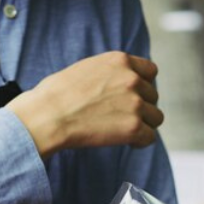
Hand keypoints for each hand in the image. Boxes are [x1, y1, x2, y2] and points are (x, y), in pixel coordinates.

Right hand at [7, 51, 163, 157]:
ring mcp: (135, 103)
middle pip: (153, 95)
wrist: (47, 116)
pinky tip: (127, 142)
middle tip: (122, 117)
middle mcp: (132, 79)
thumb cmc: (56, 95)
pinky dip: (140, 142)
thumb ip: (109, 73)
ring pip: (156, 117)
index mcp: (120, 60)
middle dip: (141, 106)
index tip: (133, 96)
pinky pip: (150, 137)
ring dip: (144, 124)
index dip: (143, 84)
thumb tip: (118, 84)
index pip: (150, 70)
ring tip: (125, 130)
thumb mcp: (86, 69)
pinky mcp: (133, 128)